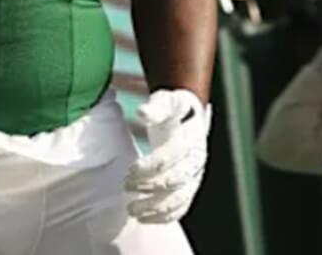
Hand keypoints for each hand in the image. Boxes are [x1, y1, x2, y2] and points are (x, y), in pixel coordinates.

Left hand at [125, 89, 210, 223]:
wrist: (189, 117)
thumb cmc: (172, 110)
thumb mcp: (165, 103)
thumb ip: (155, 109)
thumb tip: (142, 112)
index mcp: (190, 139)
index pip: (172, 157)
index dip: (150, 166)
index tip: (130, 170)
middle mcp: (196, 160)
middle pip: (175, 180)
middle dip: (149, 186)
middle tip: (126, 185)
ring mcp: (194, 177)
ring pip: (178, 199)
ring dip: (155, 207)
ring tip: (131, 209)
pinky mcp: (190, 189)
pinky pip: (180, 208)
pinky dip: (163, 217)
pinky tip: (144, 219)